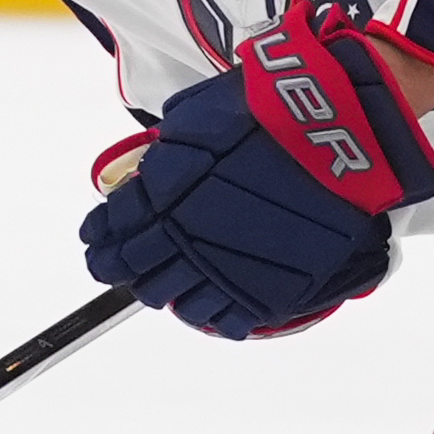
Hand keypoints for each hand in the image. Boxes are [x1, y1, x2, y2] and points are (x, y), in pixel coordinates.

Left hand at [80, 3, 433, 337]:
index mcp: (159, 196)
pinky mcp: (265, 293)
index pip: (110, 231)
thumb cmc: (270, 112)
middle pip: (137, 273)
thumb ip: (166, 152)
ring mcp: (224, 272)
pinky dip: (214, 315)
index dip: (100, 238)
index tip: (97, 240)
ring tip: (171, 285)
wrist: (336, 134)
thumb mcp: (197, 116)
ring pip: (177, 302)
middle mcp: (182, 240)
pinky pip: (226, 321)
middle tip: (126, 265)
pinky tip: (212, 305)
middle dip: (125, 268)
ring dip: (168, 293)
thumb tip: (147, 171)